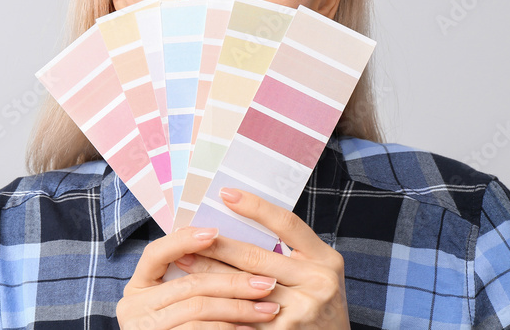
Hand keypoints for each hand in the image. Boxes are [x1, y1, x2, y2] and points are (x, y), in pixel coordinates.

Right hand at [116, 225, 281, 328]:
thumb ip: (190, 282)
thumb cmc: (181, 328)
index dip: (184, 240)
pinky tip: (249, 329)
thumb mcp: (175, 303)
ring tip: (268, 309)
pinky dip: (228, 329)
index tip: (215, 232)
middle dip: (232, 282)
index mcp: (137, 288)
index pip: (155, 253)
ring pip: (198, 308)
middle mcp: (133, 307)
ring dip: (239, 308)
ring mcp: (143, 328)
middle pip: (189, 285)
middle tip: (266, 282)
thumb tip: (223, 247)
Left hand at [174, 188, 349, 328]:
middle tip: (187, 234)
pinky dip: (220, 304)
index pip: (287, 224)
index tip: (226, 194)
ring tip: (183, 261)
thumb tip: (236, 224)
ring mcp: (303, 310)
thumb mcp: (316, 273)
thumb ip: (288, 253)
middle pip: (255, 256)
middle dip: (216, 245)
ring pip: (243, 286)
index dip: (255, 207)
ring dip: (208, 274)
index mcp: (326, 259)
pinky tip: (199, 295)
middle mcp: (318, 282)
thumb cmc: (319, 305)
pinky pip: (244, 315)